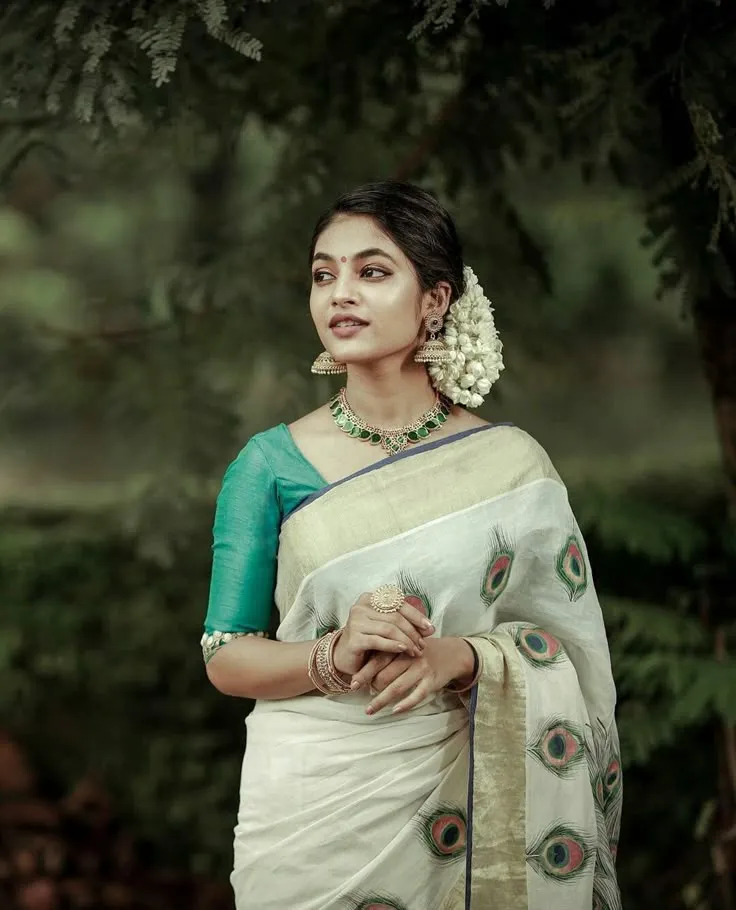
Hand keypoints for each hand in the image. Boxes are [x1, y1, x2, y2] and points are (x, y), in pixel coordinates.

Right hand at [332, 591, 434, 675]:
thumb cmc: (369, 639)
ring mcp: (355, 621)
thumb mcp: (389, 629)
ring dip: (406, 641)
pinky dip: (394, 646)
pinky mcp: (354, 638)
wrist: (345, 656)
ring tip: (416, 651)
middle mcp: (361, 606)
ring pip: (389, 629)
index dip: (416, 615)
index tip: (430, 628)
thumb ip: (407, 625)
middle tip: (423, 645)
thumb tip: (432, 629)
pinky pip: (379, 641)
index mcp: (370, 598)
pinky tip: (404, 651)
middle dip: (413, 632)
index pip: (398, 604)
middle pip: (395, 617)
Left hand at [352, 637, 474, 715]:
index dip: (364, 672)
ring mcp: (422, 669)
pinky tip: (394, 711)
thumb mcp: (405, 647)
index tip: (352, 684)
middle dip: (372, 687)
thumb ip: (387, 655)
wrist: (452, 653)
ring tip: (369, 710)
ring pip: (397, 687)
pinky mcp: (432, 681)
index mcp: (400, 646)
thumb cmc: (421, 651)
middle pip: (385, 675)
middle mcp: (410, 656)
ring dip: (381, 700)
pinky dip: (405, 704)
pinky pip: (417, 695)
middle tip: (363, 695)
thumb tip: (365, 676)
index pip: (378, 659)